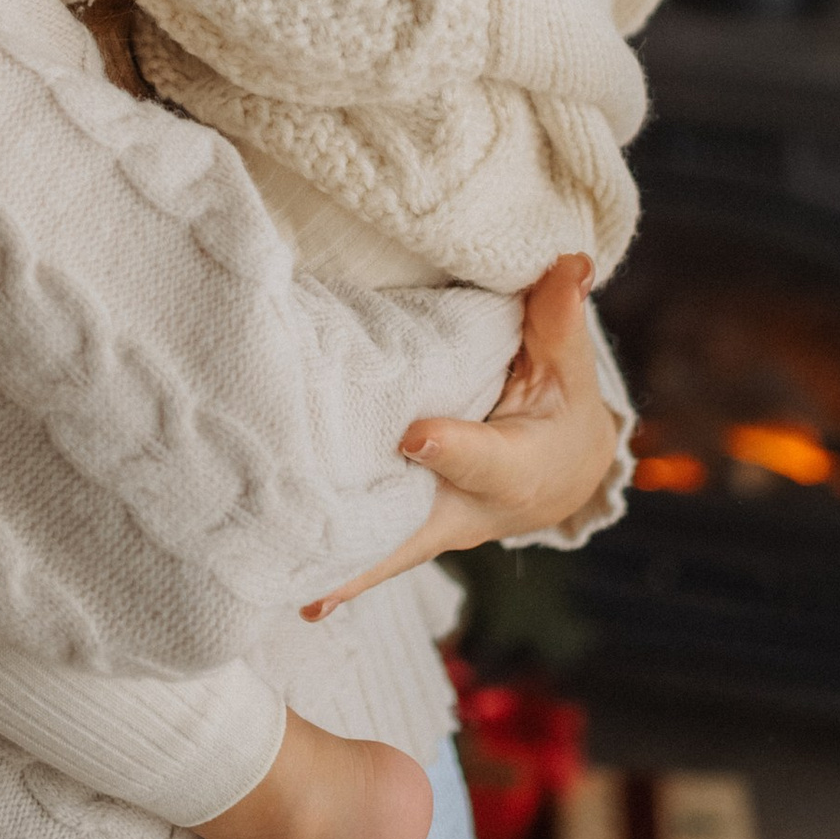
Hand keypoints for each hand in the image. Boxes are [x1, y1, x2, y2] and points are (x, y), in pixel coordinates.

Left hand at [302, 254, 611, 618]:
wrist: (563, 475)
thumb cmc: (562, 411)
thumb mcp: (570, 365)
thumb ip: (558, 317)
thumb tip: (567, 263)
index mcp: (518, 470)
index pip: (483, 461)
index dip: (452, 449)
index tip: (414, 436)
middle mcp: (467, 512)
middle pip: (413, 536)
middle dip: (365, 551)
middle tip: (312, 565)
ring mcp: (430, 530)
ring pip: (378, 552)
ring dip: (331, 562)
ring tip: (269, 572)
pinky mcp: (402, 529)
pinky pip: (362, 548)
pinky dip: (324, 561)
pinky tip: (274, 575)